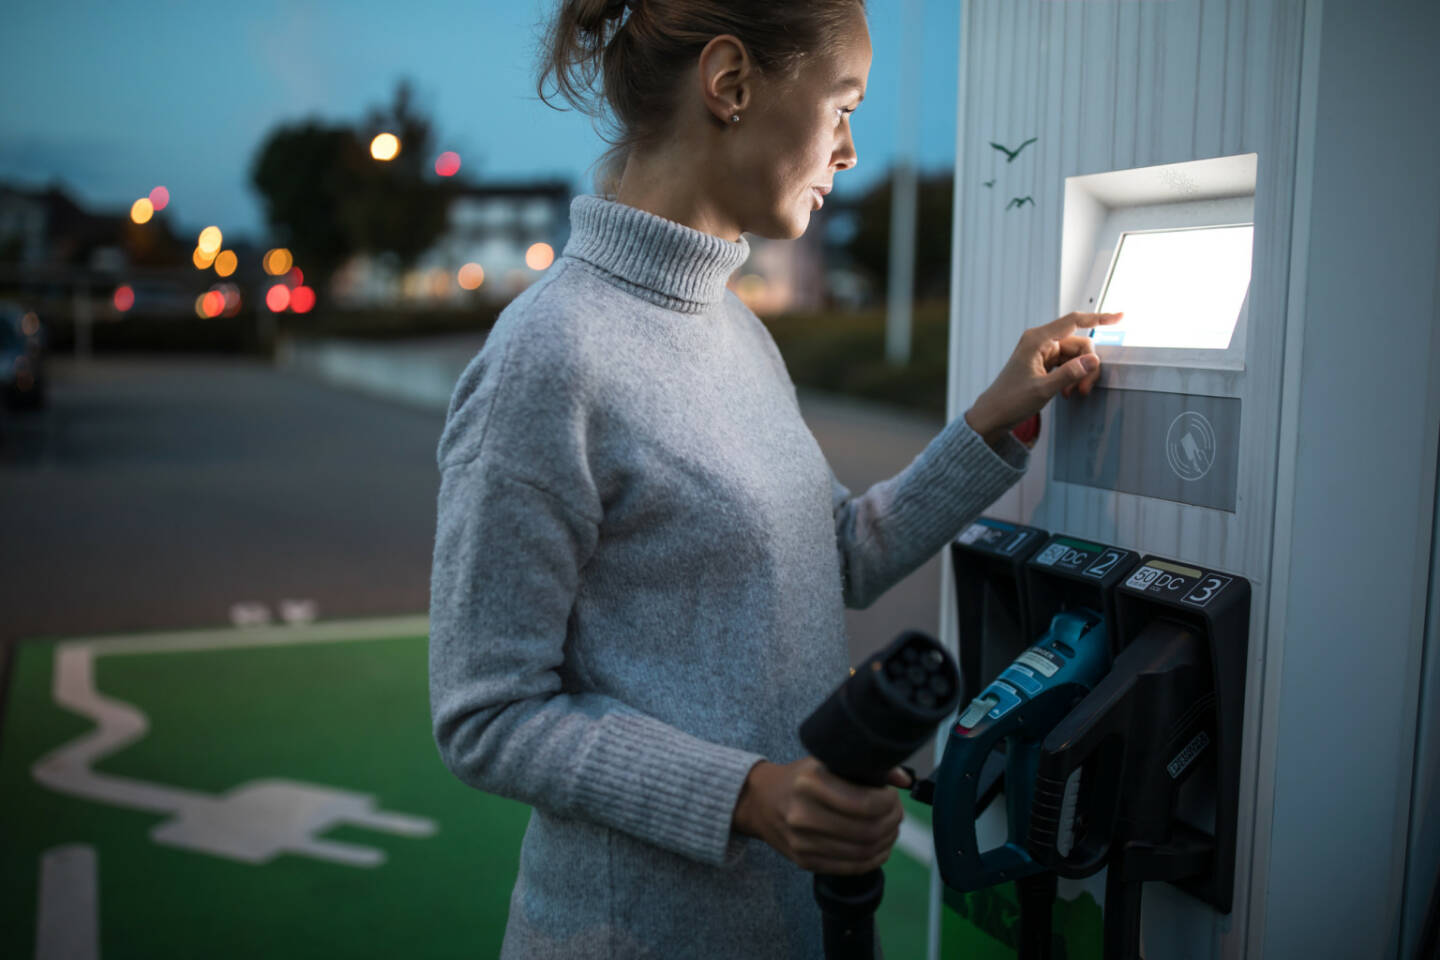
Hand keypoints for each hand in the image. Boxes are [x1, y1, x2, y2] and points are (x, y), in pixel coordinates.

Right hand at [732, 757, 907, 874]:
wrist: (758, 802)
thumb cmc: (797, 778)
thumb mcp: (825, 761)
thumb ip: (865, 767)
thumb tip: (904, 780)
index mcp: (810, 783)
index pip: (865, 803)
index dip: (889, 803)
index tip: (892, 796)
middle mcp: (803, 814)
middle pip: (867, 830)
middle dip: (891, 822)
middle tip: (896, 813)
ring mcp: (802, 842)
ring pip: (862, 852)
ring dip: (886, 842)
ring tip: (890, 829)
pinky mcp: (804, 861)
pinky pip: (849, 868)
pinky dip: (872, 860)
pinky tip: (879, 848)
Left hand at [964, 312, 1122, 446]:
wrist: (993, 414)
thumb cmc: (1011, 400)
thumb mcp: (1043, 389)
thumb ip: (1069, 374)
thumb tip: (1093, 360)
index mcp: (1037, 339)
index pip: (1074, 321)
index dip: (1099, 318)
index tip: (1121, 317)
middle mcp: (1040, 341)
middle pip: (1079, 343)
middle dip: (1088, 365)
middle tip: (1084, 389)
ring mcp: (1042, 352)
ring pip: (1076, 356)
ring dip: (1080, 374)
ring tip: (1074, 394)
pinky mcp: (1043, 363)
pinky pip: (1067, 364)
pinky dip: (1072, 376)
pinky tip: (1068, 392)